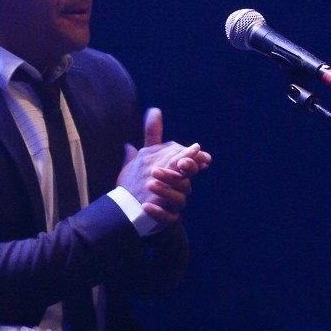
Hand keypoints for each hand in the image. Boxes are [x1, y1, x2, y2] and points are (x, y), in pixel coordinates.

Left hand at [118, 107, 211, 224]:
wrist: (139, 208)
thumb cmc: (147, 179)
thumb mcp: (148, 156)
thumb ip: (153, 135)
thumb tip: (155, 110)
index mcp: (177, 172)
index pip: (189, 164)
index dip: (192, 159)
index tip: (192, 151)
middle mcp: (180, 188)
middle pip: (185, 181)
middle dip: (174, 174)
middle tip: (158, 168)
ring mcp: (175, 204)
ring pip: (178, 199)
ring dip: (165, 190)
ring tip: (149, 183)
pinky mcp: (167, 219)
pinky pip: (167, 217)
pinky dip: (158, 212)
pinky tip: (146, 206)